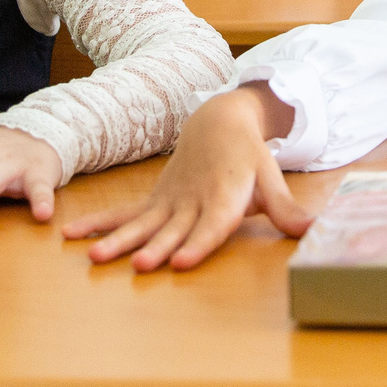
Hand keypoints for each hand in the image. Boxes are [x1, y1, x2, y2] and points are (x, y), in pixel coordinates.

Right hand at [63, 86, 311, 270]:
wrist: (219, 121)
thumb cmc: (249, 157)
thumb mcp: (272, 179)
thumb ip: (286, 209)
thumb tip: (314, 230)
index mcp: (223, 197)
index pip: (211, 226)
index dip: (197, 244)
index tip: (180, 263)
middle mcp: (192, 201)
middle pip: (171, 229)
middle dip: (155, 248)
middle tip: (138, 265)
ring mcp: (169, 201)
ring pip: (141, 224)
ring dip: (116, 240)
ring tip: (95, 258)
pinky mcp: (154, 200)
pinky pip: (122, 214)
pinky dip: (98, 224)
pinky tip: (72, 237)